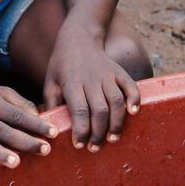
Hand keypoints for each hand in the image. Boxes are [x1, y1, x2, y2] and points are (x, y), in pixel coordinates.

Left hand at [44, 22, 140, 151]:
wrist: (78, 37)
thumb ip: (51, 105)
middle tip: (95, 148)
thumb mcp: (50, 82)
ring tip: (112, 138)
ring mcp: (107, 74)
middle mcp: (91, 79)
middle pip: (99, 110)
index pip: (79, 110)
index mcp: (72, 82)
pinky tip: (133, 113)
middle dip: (98, 133)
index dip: (81, 130)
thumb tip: (50, 130)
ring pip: (116, 102)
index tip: (79, 144)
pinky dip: (134, 99)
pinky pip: (130, 86)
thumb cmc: (61, 65)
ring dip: (116, 123)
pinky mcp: (119, 72)